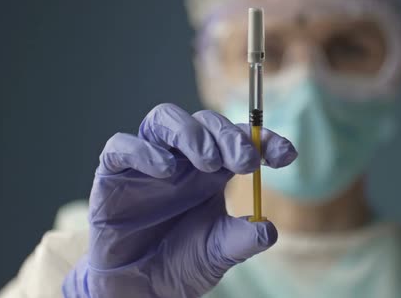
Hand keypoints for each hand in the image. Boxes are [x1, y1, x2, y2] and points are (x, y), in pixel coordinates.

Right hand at [63, 103, 296, 297]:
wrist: (140, 288)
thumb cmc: (180, 263)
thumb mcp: (218, 252)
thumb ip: (241, 240)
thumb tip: (267, 229)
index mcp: (212, 170)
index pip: (238, 139)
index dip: (263, 140)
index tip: (286, 155)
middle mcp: (182, 158)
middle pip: (205, 122)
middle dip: (229, 136)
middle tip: (246, 162)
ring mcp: (148, 162)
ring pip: (164, 119)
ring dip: (190, 134)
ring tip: (209, 163)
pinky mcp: (114, 173)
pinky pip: (121, 146)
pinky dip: (143, 151)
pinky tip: (165, 170)